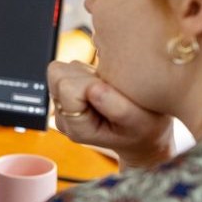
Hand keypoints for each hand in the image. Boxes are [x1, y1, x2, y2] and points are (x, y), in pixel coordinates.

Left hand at [48, 60, 174, 170]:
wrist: (141, 133)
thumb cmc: (143, 129)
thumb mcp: (140, 122)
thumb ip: (118, 108)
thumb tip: (92, 88)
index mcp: (77, 128)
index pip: (67, 89)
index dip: (89, 82)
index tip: (110, 90)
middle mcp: (64, 117)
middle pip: (58, 75)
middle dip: (85, 76)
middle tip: (109, 88)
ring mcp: (62, 104)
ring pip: (62, 69)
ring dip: (86, 73)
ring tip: (108, 88)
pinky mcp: (67, 92)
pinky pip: (69, 68)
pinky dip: (87, 72)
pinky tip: (103, 85)